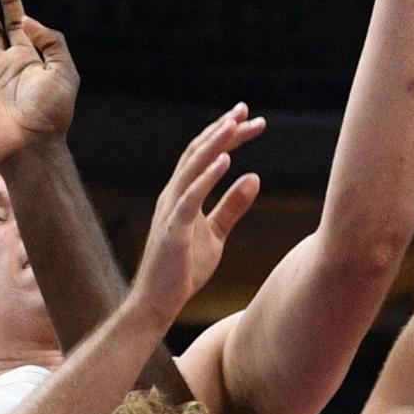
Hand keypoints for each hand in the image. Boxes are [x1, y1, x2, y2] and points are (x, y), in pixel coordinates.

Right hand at [130, 107, 264, 332]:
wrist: (159, 302)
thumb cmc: (184, 269)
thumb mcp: (216, 234)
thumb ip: (233, 206)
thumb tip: (254, 177)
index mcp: (183, 194)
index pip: (205, 156)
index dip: (226, 136)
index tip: (249, 120)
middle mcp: (174, 194)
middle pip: (199, 153)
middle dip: (223, 130)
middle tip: (247, 111)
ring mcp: (171, 210)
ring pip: (193, 167)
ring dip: (215, 144)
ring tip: (235, 124)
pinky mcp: (174, 228)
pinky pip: (191, 197)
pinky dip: (208, 176)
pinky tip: (226, 161)